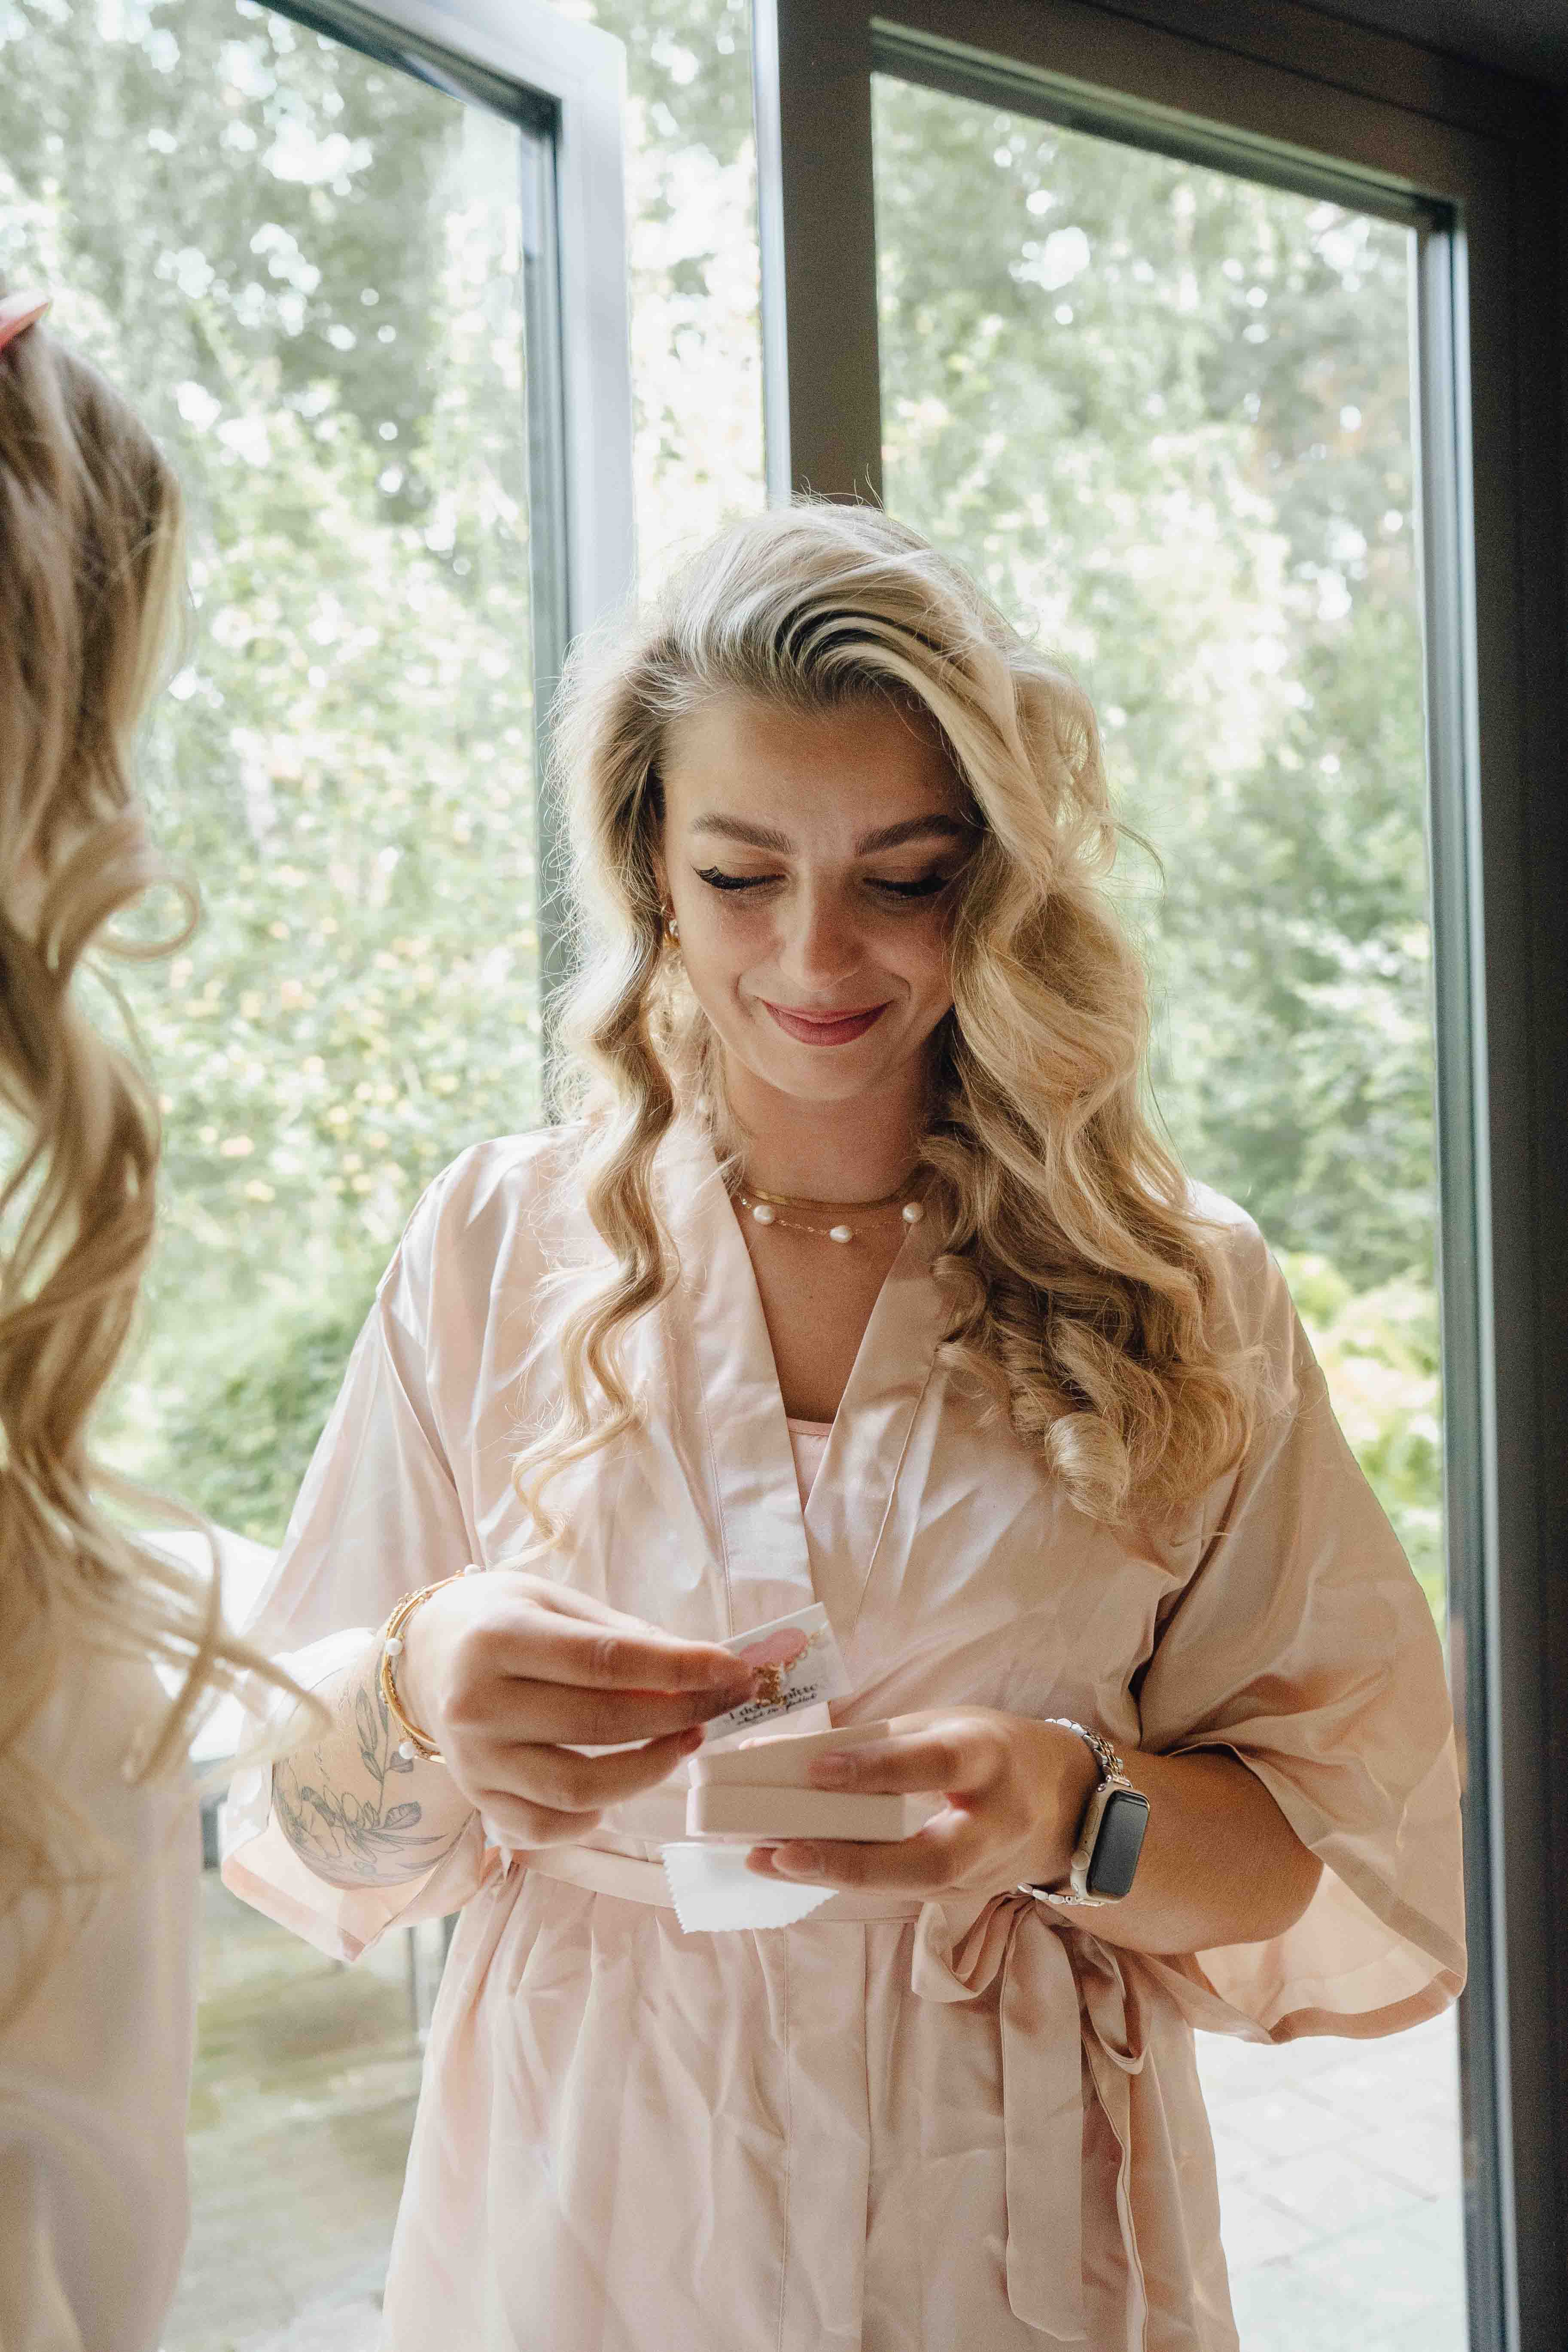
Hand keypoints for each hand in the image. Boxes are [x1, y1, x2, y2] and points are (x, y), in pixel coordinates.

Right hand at [400, 1570, 756, 1847]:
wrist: (426, 1655)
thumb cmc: (503, 1619)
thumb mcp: (556, 1602)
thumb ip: (621, 1636)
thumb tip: (700, 1667)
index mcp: (499, 1637)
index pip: (605, 1661)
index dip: (677, 1669)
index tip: (732, 1669)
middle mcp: (479, 1703)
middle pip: (598, 1725)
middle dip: (677, 1715)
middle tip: (723, 1703)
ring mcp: (474, 1761)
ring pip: (578, 1789)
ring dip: (649, 1770)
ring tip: (685, 1741)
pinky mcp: (478, 1801)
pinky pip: (548, 1827)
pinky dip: (595, 1816)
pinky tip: (623, 1786)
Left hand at [744, 1708, 1099, 1897]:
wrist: (1067, 1802)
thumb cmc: (992, 1749)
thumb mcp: (947, 1725)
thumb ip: (881, 1740)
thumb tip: (790, 1755)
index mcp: (990, 1759)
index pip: (935, 1765)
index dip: (878, 1769)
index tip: (816, 1770)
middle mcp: (992, 1824)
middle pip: (926, 1857)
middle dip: (850, 1859)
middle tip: (780, 1851)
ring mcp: (982, 1872)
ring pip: (907, 1885)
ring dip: (834, 1875)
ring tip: (766, 1861)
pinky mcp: (964, 1895)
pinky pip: (902, 1891)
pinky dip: (849, 1880)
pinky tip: (797, 1868)